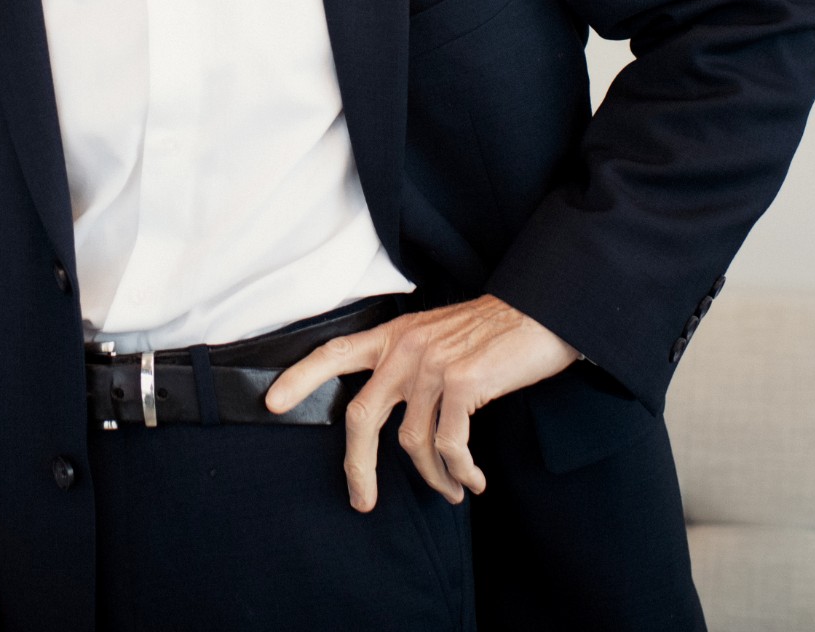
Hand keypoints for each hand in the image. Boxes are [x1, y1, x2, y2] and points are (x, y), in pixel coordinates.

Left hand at [266, 294, 577, 510]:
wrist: (542, 314)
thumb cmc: (492, 333)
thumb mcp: (438, 337)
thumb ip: (410, 364)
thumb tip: (397, 415)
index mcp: (394, 336)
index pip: (334, 352)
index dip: (301, 377)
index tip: (272, 401)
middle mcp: (405, 348)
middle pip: (361, 415)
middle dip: (357, 466)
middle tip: (361, 501)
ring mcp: (433, 365)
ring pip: (412, 441)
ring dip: (432, 477)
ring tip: (452, 489)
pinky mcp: (463, 383)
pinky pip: (450, 446)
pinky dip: (461, 472)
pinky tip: (472, 480)